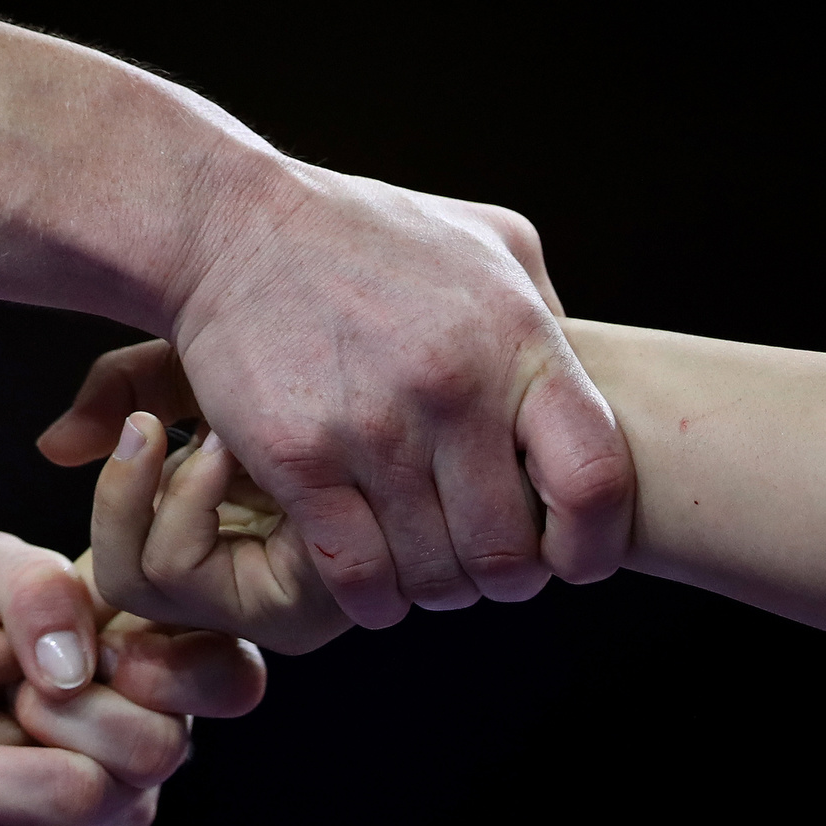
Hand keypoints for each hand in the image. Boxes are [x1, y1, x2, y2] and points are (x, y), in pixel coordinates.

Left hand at [0, 531, 263, 825]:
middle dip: (49, 708)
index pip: (230, 677)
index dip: (176, 668)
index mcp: (150, 662)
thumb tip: (77, 664)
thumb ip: (38, 584)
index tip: (103, 649)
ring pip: (94, 800)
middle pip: (158, 744)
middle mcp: (145, 744)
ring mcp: (108, 817)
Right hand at [43, 169, 633, 627]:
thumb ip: (548, 313)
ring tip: (420, 563)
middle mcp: (452, 391)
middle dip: (501, 579)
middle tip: (479, 565)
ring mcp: (373, 429)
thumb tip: (583, 393)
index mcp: (517, 341)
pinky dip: (371, 598)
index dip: (591, 544)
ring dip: (432, 588)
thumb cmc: (363, 235)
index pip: (594, 482)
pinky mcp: (298, 459)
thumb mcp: (486, 241)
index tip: (569, 555)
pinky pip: (357, 576)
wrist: (230, 227)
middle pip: (507, 553)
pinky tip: (367, 579)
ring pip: (432, 576)